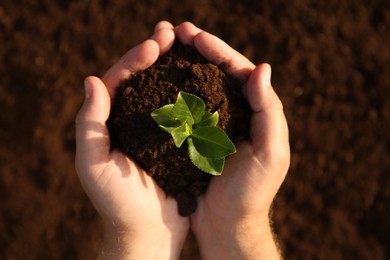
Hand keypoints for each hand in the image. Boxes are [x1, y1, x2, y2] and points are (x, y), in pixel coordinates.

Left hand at [75, 21, 188, 259]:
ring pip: (165, 89)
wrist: (147, 231)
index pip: (120, 79)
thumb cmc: (117, 202)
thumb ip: (90, 123)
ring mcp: (156, 128)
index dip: (136, 58)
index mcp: (111, 121)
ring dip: (175, 67)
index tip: (155, 44)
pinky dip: (191, 92)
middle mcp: (133, 120)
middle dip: (156, 53)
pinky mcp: (177, 140)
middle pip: (144, 78)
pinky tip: (204, 78)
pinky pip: (184, 110)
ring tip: (189, 45)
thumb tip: (92, 79)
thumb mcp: (94, 163)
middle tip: (172, 32)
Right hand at [175, 22, 289, 258]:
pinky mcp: (194, 138)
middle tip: (177, 31)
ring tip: (164, 47)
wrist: (228, 224)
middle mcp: (234, 113)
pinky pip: (183, 108)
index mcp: (255, 112)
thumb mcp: (271, 153)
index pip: (237, 71)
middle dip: (198, 50)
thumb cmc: (252, 193)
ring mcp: (213, 124)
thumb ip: (270, 110)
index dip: (218, 50)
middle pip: (216, 72)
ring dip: (183, 65)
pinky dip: (172, 92)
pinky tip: (158, 81)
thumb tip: (262, 68)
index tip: (195, 35)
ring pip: (198, 86)